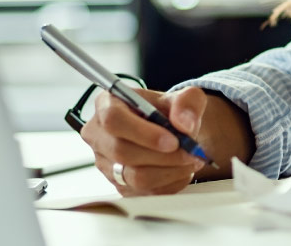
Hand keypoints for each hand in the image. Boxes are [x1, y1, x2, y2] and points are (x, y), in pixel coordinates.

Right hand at [79, 86, 208, 195]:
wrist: (172, 133)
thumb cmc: (171, 111)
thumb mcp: (186, 97)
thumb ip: (188, 103)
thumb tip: (184, 124)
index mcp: (107, 103)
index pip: (113, 119)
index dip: (143, 133)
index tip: (173, 140)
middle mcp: (99, 134)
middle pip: (122, 152)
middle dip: (163, 156)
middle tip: (191, 152)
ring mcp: (106, 163)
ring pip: (135, 177)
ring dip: (170, 171)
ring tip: (191, 160)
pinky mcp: (119, 185)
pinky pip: (144, 192)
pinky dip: (170, 183)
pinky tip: (182, 170)